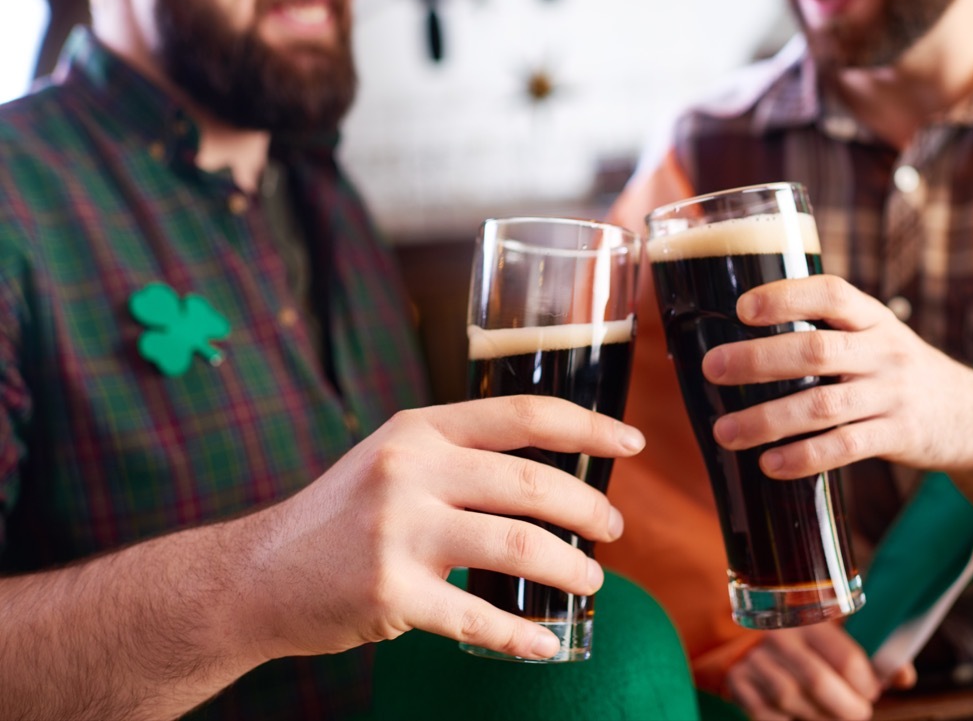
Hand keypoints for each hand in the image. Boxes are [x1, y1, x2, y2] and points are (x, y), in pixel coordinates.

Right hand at [235, 396, 643, 662]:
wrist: (257, 576)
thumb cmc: (339, 517)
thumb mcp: (392, 460)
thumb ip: (458, 456)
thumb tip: (548, 473)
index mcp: (419, 431)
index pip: (521, 414)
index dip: (586, 426)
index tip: (631, 442)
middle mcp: (410, 470)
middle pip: (532, 482)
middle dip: (589, 510)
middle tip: (612, 530)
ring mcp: (399, 531)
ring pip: (519, 546)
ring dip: (571, 569)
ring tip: (591, 581)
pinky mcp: (390, 592)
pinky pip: (478, 617)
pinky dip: (522, 636)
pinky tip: (545, 644)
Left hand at [701, 274, 972, 478]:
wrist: (971, 415)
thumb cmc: (895, 371)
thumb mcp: (873, 336)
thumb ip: (825, 332)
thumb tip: (739, 339)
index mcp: (871, 318)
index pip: (830, 294)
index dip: (786, 298)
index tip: (741, 308)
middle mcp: (883, 351)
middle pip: (816, 351)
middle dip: (759, 360)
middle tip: (713, 369)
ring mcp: (892, 394)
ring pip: (823, 405)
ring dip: (768, 419)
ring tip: (724, 432)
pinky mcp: (899, 435)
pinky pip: (846, 446)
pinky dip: (804, 456)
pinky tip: (769, 464)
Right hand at [728, 624, 916, 720]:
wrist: (753, 643)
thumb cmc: (812, 646)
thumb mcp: (841, 638)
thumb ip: (875, 656)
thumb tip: (905, 677)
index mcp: (810, 617)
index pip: (845, 657)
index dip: (866, 685)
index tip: (871, 692)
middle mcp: (779, 634)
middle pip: (817, 683)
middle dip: (847, 709)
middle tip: (858, 713)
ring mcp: (754, 658)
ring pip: (791, 700)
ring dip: (819, 717)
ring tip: (831, 716)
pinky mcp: (737, 681)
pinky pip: (766, 715)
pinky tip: (801, 715)